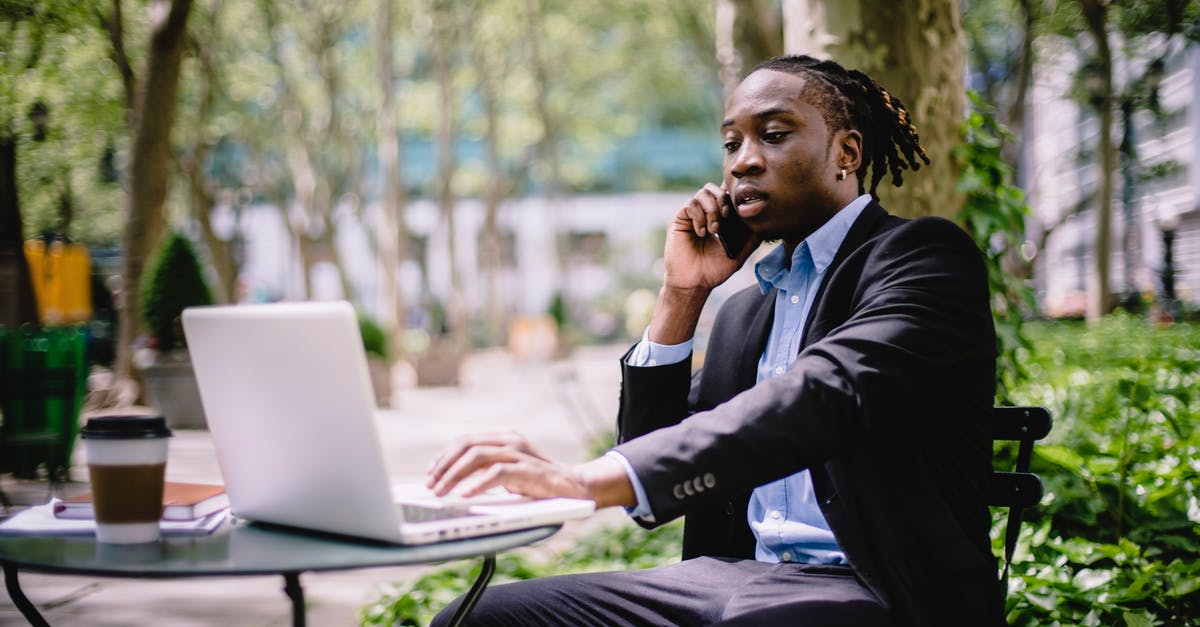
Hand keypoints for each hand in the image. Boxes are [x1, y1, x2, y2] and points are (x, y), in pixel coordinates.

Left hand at [425, 432, 633, 507]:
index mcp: (504, 438)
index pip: (465, 441)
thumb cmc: (538, 484)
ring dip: (454, 475)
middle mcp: (510, 440)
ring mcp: (519, 452)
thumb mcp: (509, 473)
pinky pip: (496, 473)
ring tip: (441, 492)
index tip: (430, 474)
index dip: (444, 457)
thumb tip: (453, 483)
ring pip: (476, 456)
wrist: (575, 489)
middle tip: (430, 485)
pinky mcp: (528, 469)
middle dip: (444, 466)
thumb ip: (486, 470)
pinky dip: (477, 484)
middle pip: (466, 446)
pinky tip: (464, 496)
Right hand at [662, 183, 758, 292]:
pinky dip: (699, 217)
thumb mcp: (739, 254)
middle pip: (713, 188)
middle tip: (726, 218)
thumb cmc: (714, 270)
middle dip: (723, 200)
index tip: (739, 208)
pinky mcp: (679, 220)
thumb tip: (765, 225)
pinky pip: (690, 205)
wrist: (695, 283)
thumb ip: (751, 239)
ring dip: (712, 209)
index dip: (731, 193)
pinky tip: (702, 233)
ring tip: (714, 230)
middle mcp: (703, 213)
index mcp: (717, 218)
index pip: (724, 194)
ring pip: (702, 193)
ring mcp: (691, 216)